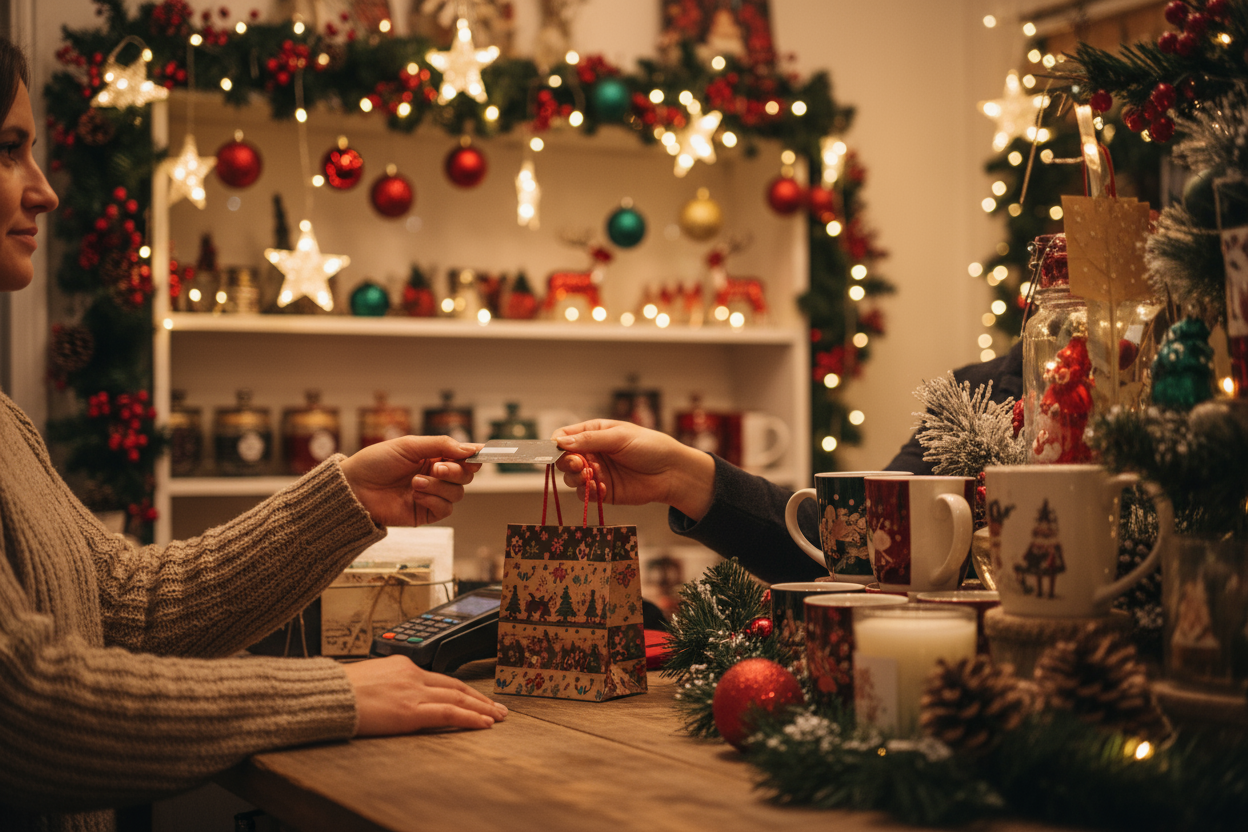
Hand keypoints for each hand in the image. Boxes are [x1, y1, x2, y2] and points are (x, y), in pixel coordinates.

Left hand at [340, 435, 480, 525]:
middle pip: (466, 476)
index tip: (479, 455)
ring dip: (439, 486)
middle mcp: (435, 476)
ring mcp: (431, 495)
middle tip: (437, 468)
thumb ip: (442, 445)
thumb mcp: (409, 445)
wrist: (354, 488)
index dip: (473, 457)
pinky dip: (433, 500)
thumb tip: (472, 448)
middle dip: (456, 471)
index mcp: (433, 456)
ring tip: (415, 483)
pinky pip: (445, 509)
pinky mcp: (425, 513)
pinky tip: (416, 494)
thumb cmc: (375, 462)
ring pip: (457, 493)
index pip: (463, 457)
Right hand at [343, 655, 507, 735]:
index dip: (461, 689)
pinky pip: (449, 714)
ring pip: (458, 698)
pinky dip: (470, 718)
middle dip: (479, 697)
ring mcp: (413, 692)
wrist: (326, 694)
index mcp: (402, 665)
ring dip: (482, 708)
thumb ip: (388, 684)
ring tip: (498, 717)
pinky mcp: (410, 711)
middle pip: (455, 685)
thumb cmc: (338, 690)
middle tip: (498, 707)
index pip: (440, 678)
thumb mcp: (368, 679)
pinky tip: (483, 723)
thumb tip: (393, 695)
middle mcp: (412, 674)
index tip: (475, 696)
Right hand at [551, 419, 714, 520]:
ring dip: (576, 478)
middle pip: (564, 459)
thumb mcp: (619, 436)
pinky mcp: (601, 492)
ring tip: (590, 476)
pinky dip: (588, 492)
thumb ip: (590, 439)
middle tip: (579, 465)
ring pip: (571, 478)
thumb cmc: (650, 447)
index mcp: (594, 433)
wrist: (671, 473)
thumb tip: (560, 442)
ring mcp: (595, 473)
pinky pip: (584, 494)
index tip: (557, 449)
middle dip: (567, 462)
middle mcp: (591, 453)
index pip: (565, 437)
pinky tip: (600, 487)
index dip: (557, 444)